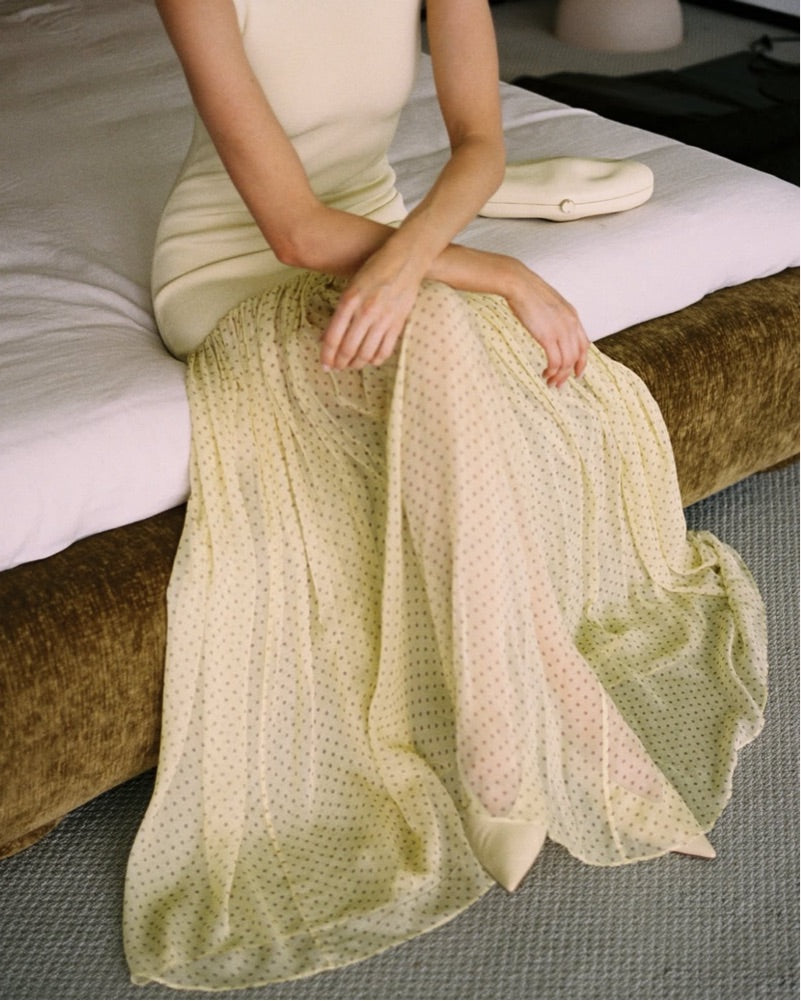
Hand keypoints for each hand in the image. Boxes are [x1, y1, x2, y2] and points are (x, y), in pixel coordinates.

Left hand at [320, 248, 421, 370]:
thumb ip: (340, 312)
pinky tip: (371, 360)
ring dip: (356, 364)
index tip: (324, 365)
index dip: (327, 355)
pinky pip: (385, 350)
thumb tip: (325, 337)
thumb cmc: (375, 269)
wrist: (406, 260)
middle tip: (336, 368)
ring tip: (351, 365)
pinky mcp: (398, 323)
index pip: (333, 337)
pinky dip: (376, 360)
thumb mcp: (351, 286)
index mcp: (349, 301)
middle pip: (348, 349)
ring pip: (366, 353)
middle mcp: (365, 312)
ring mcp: (383, 319)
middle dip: (340, 363)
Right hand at [504, 264, 588, 387]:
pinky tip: (545, 374)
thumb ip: (556, 319)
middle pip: (577, 356)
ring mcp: (561, 331)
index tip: (577, 374)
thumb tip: (550, 330)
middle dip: (569, 374)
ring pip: (567, 362)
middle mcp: (571, 325)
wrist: (520, 284)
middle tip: (560, 384)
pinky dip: (552, 371)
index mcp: (573, 317)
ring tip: (550, 382)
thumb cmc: (529, 293)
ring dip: (559, 376)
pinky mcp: (548, 336)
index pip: (585, 345)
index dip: (582, 362)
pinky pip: (555, 361)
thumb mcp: (550, 305)